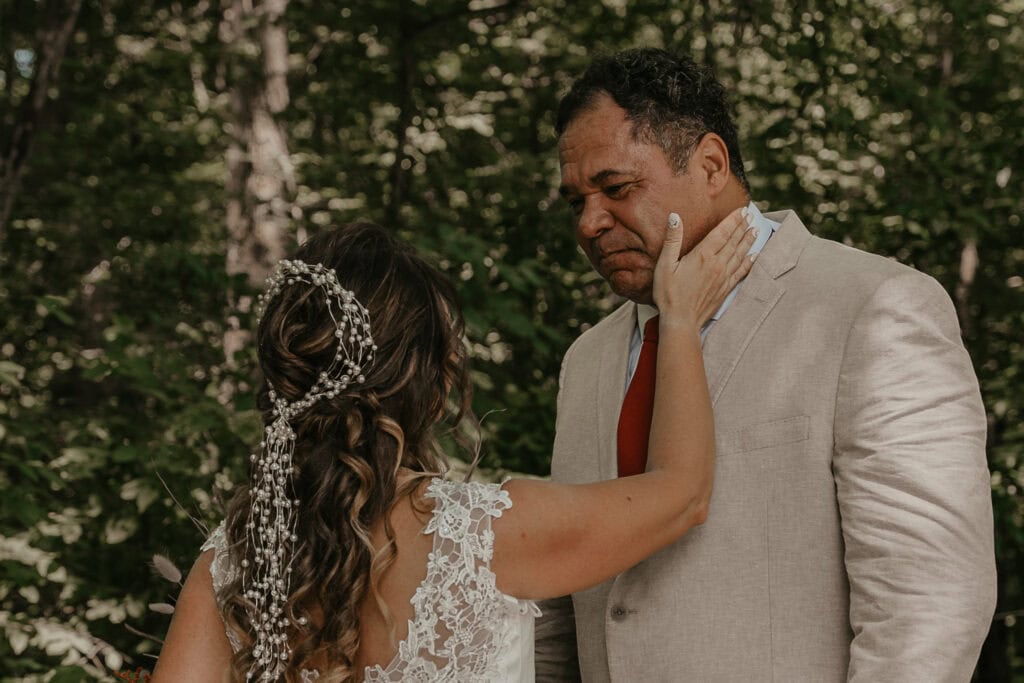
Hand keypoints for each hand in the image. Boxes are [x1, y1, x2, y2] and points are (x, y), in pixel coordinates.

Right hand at [653, 207, 756, 328]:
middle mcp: (717, 264)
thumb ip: (672, 240)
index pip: (722, 232)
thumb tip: (675, 217)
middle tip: (751, 215)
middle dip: (743, 226)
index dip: (733, 220)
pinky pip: (741, 271)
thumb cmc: (669, 294)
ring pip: (740, 254)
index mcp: (702, 255)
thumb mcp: (664, 264)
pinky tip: (754, 256)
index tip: (742, 210)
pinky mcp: (725, 288)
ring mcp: (723, 277)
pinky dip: (749, 262)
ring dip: (748, 241)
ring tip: (756, 230)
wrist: (681, 321)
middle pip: (733, 241)